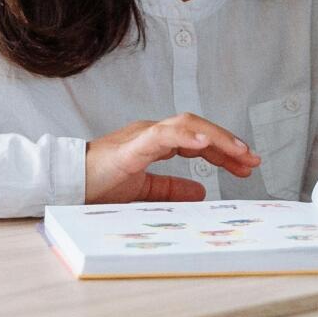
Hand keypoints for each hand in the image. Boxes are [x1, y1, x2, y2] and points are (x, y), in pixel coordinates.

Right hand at [84, 112, 259, 202]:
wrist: (65, 183)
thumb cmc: (97, 184)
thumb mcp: (143, 190)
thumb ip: (170, 188)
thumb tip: (201, 191)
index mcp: (155, 142)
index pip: (198, 140)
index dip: (224, 150)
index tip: (246, 165)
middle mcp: (152, 133)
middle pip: (199, 129)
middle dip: (229, 143)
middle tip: (252, 160)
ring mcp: (142, 135)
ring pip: (187, 125)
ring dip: (217, 138)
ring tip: (239, 152)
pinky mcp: (132, 145)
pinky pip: (164, 135)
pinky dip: (188, 137)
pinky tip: (207, 144)